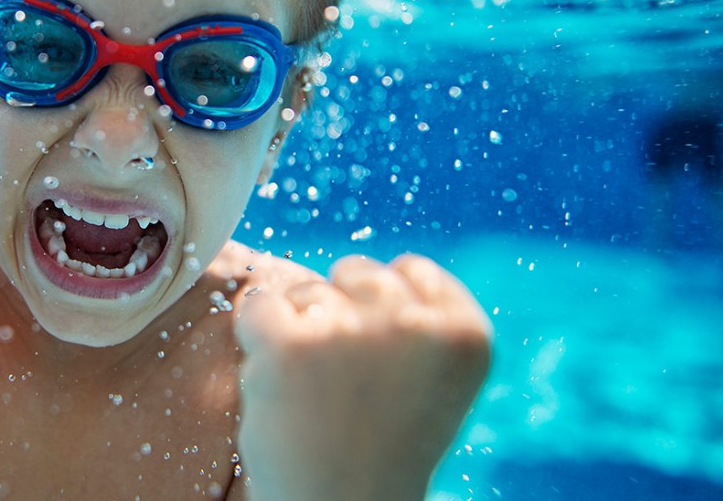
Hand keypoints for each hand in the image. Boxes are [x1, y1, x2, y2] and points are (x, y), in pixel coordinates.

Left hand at [234, 254, 491, 500]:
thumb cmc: (378, 452)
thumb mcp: (430, 383)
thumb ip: (418, 323)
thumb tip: (367, 271)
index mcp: (465, 335)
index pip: (413, 269)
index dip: (383, 309)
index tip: (380, 364)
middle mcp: (416, 325)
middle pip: (358, 271)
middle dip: (341, 313)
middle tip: (342, 382)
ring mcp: (352, 331)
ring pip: (307, 290)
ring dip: (300, 331)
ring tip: (315, 394)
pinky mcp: (289, 344)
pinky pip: (258, 305)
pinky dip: (257, 337)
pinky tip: (277, 379)